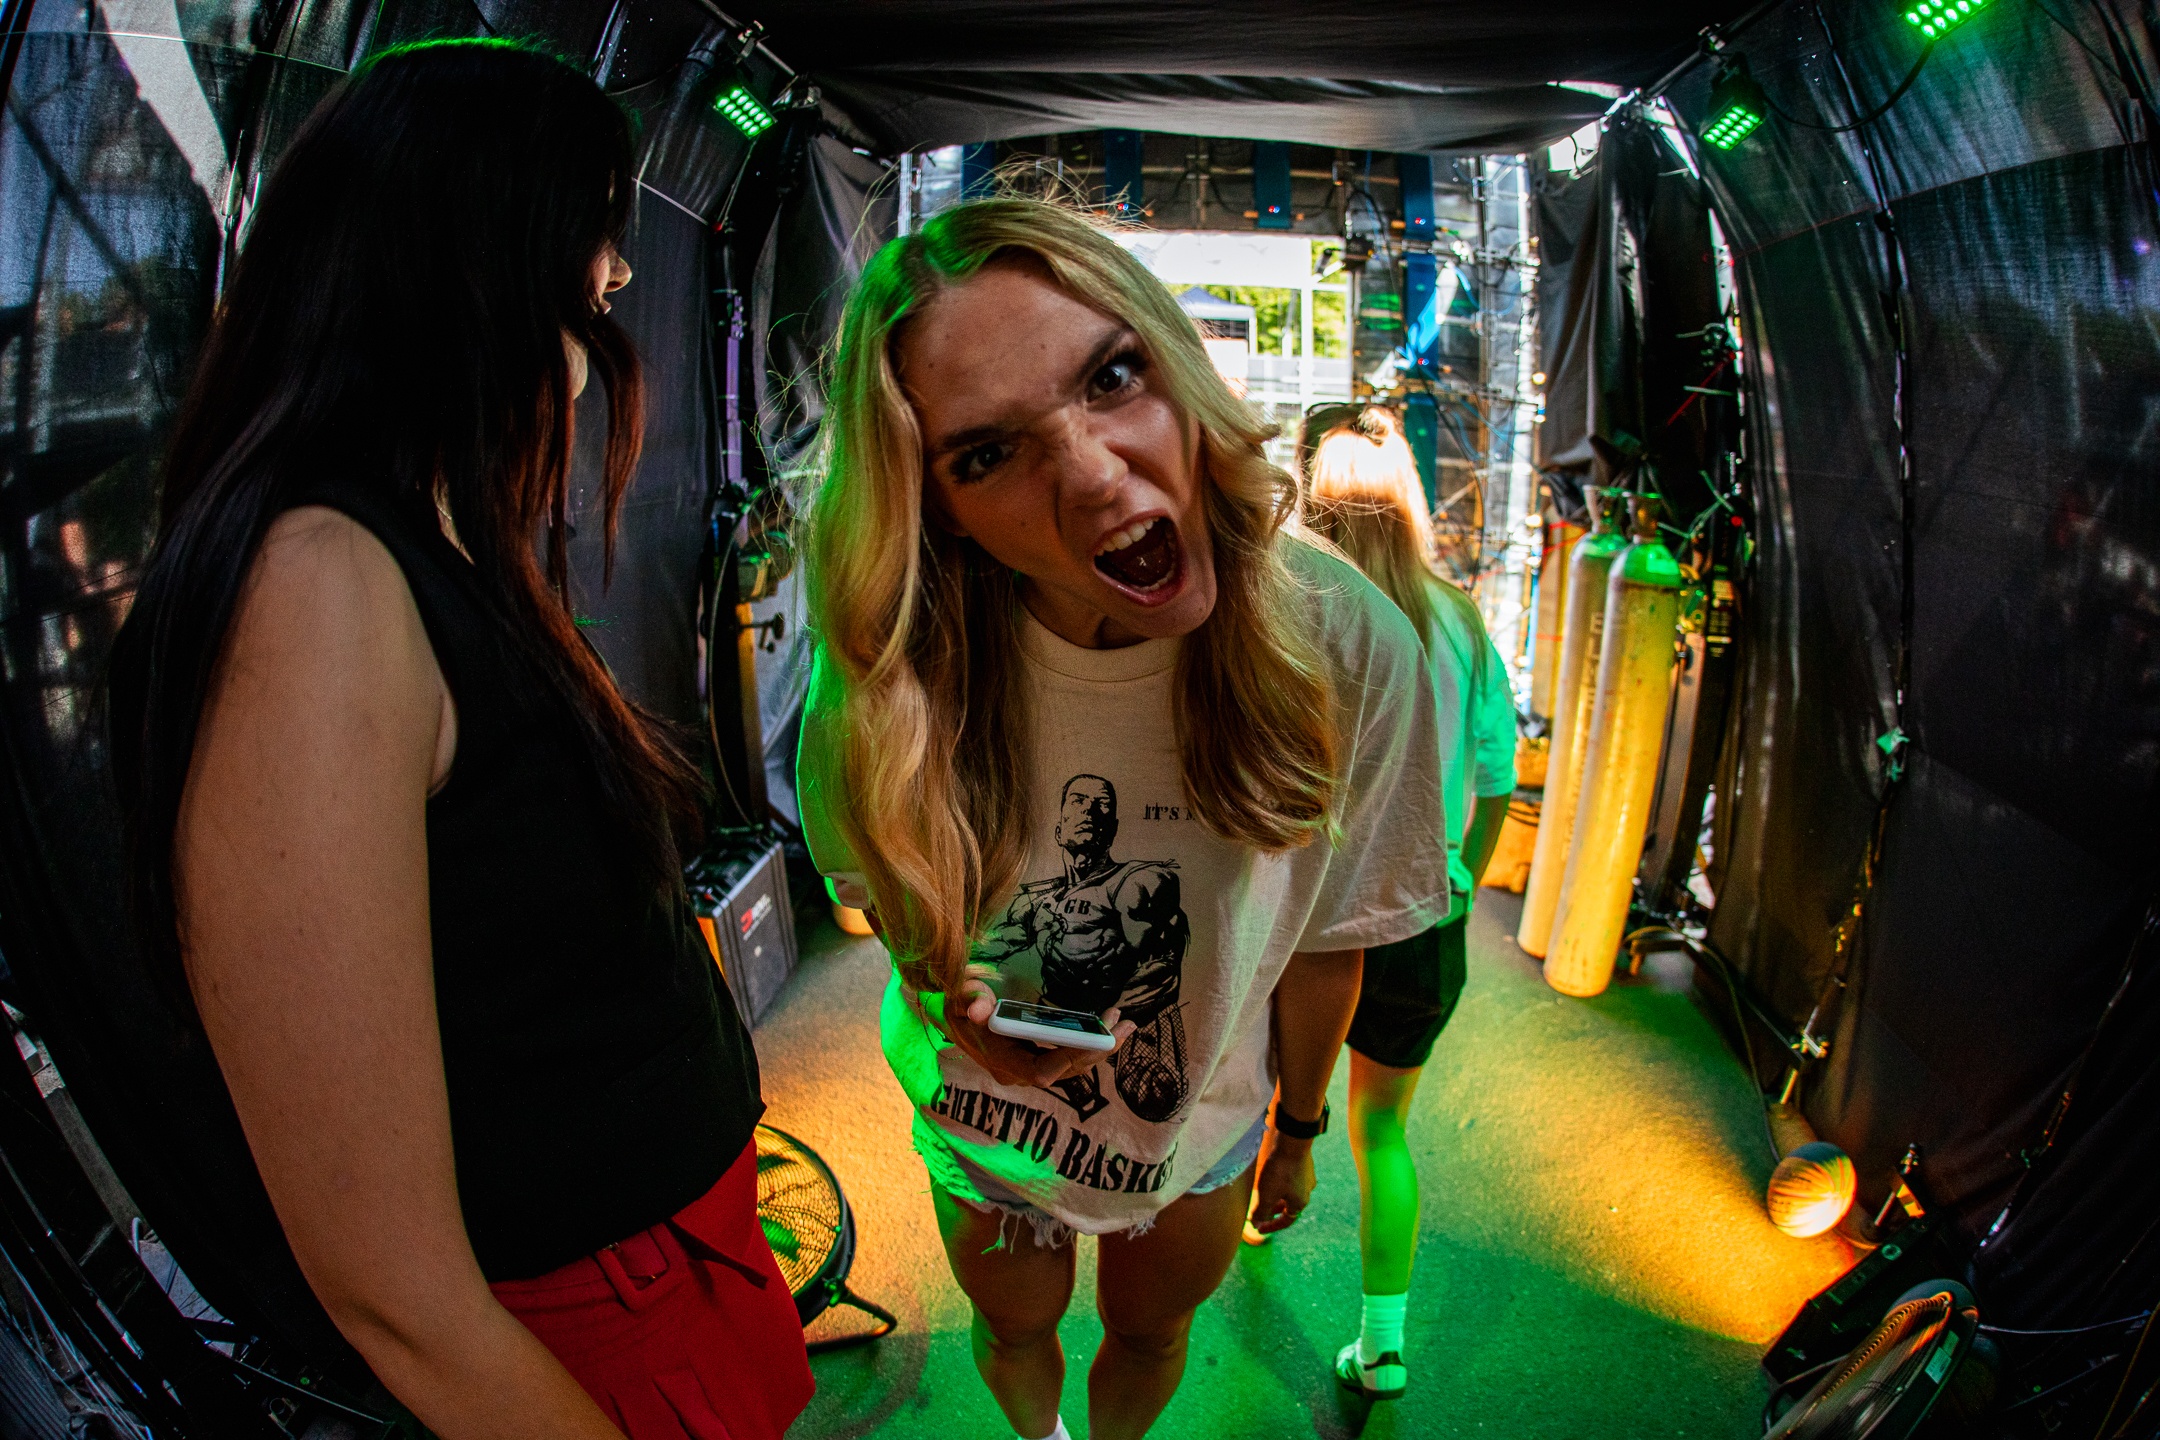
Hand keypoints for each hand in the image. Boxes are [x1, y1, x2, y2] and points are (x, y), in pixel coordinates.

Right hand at [939, 971, 1133, 1087]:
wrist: (957, 1022)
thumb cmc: (959, 1008)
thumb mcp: (958, 999)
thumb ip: (967, 998)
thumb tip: (978, 1007)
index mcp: (1003, 1062)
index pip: (1040, 1072)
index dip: (1067, 1059)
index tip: (1093, 1038)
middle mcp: (1021, 1073)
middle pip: (1067, 1071)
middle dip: (1097, 1050)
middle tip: (1124, 1026)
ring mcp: (1034, 1068)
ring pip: (1075, 1066)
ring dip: (1101, 1046)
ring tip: (1124, 1023)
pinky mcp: (1043, 1060)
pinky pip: (1073, 1058)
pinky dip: (1093, 1043)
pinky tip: (1110, 1025)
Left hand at [1248, 1129, 1314, 1234]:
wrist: (1294, 1141)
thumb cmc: (1280, 1170)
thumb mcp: (1267, 1194)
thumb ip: (1262, 1211)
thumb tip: (1256, 1225)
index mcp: (1300, 1203)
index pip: (1286, 1221)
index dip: (1271, 1226)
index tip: (1258, 1228)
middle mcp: (1307, 1192)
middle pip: (1288, 1207)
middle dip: (1272, 1211)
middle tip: (1259, 1212)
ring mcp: (1306, 1177)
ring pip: (1289, 1192)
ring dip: (1276, 1197)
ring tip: (1262, 1195)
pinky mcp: (1303, 1164)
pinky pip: (1290, 1180)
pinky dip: (1280, 1184)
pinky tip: (1271, 1177)